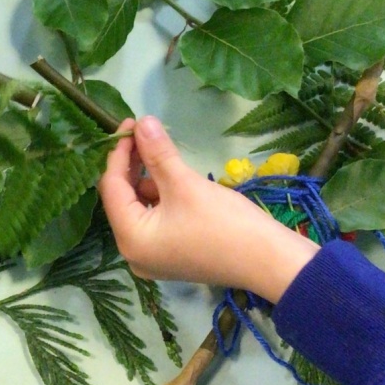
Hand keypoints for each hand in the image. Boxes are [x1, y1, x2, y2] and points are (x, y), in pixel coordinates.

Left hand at [97, 117, 317, 302]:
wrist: (272, 263)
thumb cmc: (225, 224)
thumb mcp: (186, 184)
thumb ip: (158, 153)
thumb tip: (142, 122)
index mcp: (130, 239)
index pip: (111, 188)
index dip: (119, 153)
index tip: (129, 122)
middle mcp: (134, 254)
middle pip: (123, 199)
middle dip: (132, 165)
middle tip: (144, 132)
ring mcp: (153, 258)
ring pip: (140, 208)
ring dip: (148, 179)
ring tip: (160, 150)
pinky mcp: (172, 255)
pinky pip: (156, 220)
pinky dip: (161, 196)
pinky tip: (173, 177)